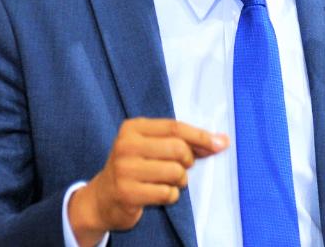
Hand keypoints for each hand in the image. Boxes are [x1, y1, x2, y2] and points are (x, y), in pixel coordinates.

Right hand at [68, 118, 228, 245]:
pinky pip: (167, 193)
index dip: (201, 136)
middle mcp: (126, 145)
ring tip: (168, 182)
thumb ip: (184, 141)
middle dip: (188, 161)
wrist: (103, 198)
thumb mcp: (152, 147)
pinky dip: (170, 196)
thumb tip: (222, 141)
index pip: (175, 127)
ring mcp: (125, 169)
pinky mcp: (127, 193)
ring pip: (175, 172)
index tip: (221, 144)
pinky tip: (158, 194)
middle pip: (178, 149)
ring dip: (180, 181)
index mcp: (133, 128)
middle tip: (181, 168)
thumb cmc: (136, 168)